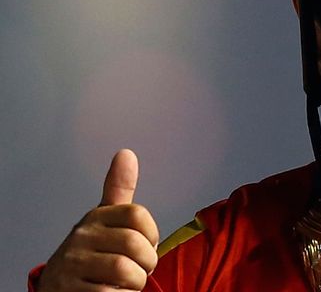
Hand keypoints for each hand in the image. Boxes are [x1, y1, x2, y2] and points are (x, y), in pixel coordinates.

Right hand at [37, 149, 159, 291]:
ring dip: (135, 283)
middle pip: (134, 245)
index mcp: (96, 217)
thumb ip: (119, 189)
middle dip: (146, 263)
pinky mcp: (68, 290)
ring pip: (124, 271)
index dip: (152, 234)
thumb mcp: (105, 219)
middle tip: (140, 270)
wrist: (58, 287)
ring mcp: (72, 263)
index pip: (137, 215)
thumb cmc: (92, 252)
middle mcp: (82, 236)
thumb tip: (126, 153)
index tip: (147, 245)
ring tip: (127, 283)